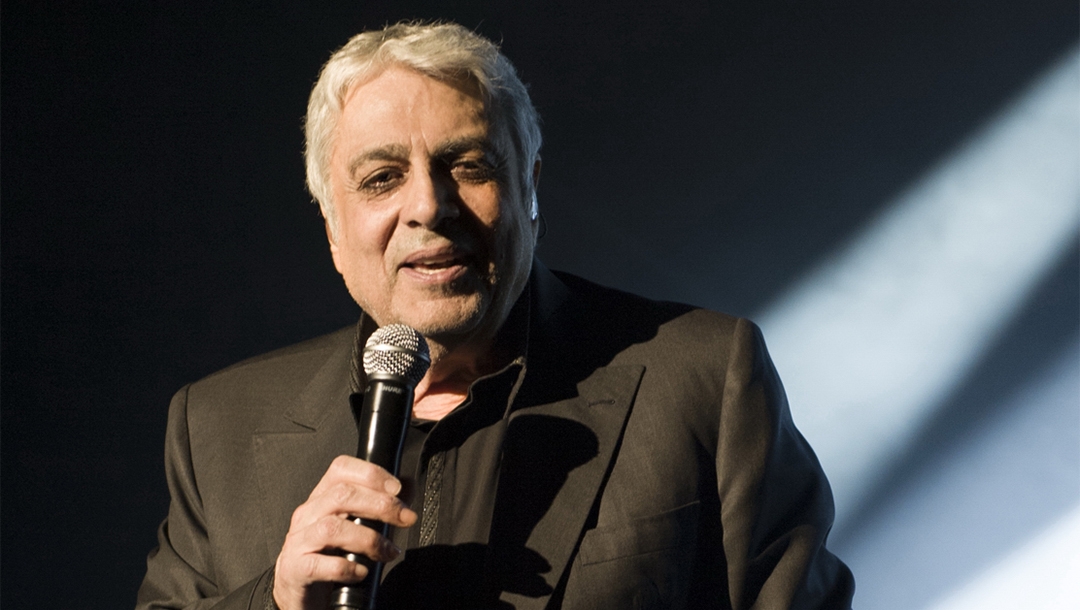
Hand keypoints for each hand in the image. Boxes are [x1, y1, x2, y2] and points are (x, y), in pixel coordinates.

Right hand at [273, 455, 417, 609]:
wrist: (297, 584)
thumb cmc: (327, 552)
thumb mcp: (350, 523)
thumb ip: (375, 508)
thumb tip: (408, 495)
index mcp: (322, 497)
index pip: (341, 469)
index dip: (371, 474)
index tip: (397, 488)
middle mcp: (308, 513)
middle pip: (342, 495)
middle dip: (381, 505)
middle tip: (405, 518)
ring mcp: (299, 540)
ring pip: (332, 527)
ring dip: (368, 539)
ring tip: (387, 551)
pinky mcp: (296, 568)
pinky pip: (320, 564)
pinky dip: (346, 568)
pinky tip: (361, 572)